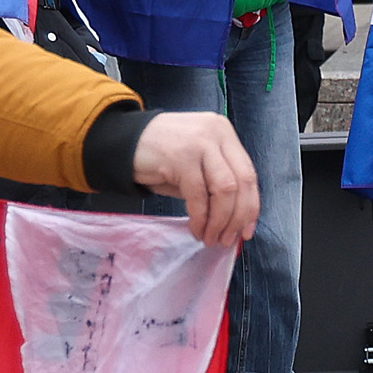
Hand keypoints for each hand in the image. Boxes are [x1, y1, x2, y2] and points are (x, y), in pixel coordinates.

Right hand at [131, 112, 258, 246]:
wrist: (121, 143)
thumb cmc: (161, 156)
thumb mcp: (197, 163)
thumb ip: (218, 182)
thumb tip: (236, 220)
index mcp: (224, 132)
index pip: (248, 173)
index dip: (251, 206)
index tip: (247, 231)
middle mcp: (216, 133)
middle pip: (241, 182)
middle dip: (237, 217)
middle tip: (228, 239)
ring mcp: (200, 142)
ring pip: (224, 190)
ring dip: (220, 221)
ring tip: (210, 238)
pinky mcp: (181, 157)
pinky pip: (199, 196)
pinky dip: (200, 218)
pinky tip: (196, 229)